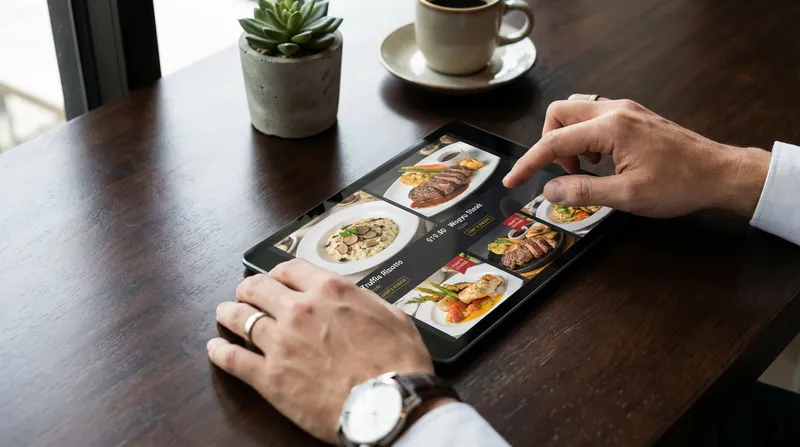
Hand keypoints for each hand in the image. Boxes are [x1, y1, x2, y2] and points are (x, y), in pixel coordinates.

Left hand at [207, 259, 435, 442]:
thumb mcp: (391, 316)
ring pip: (240, 318)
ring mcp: (280, 343)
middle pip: (258, 287)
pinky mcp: (269, 377)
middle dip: (249, 288)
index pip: (290, 269)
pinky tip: (216, 349)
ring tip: (224, 313)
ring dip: (229, 313)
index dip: (279, 272)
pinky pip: (232, 359)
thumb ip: (363, 301)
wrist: (389, 404)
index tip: (276, 278)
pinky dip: (220, 352)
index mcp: (329, 291)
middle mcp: (299, 310)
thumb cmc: (398, 364)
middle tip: (246, 292)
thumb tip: (354, 298)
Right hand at [503, 94, 770, 217]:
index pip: (554, 141)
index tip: (513, 179)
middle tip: (563, 174)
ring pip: (576, 111)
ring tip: (586, 169)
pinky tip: (602, 162)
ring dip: (569, 139)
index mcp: (611, 128)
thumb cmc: (680, 184)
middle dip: (549, 143)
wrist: (719, 173)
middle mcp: (615, 110)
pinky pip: (594, 117)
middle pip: (559, 112)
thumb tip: (550, 190)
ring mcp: (625, 110)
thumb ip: (583, 191)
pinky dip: (586, 138)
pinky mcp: (633, 116)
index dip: (529, 162)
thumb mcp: (627, 196)